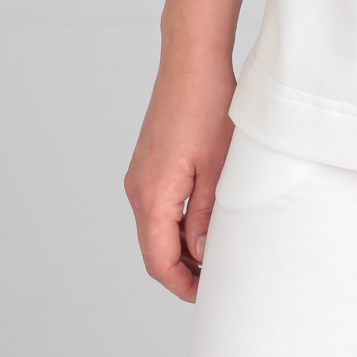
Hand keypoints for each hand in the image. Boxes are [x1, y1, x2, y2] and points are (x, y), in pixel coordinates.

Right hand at [123, 42, 236, 301]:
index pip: (158, 261)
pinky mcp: (150, 163)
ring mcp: (141, 175)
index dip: (183, 285)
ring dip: (182, 245)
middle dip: (184, 270)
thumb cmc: (207, 107)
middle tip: (219, 279)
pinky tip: (206, 220)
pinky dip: (178, 222)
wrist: (192, 61)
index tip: (209, 295)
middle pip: (154, 249)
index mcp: (152, 196)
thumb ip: (206, 217)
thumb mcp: (218, 169)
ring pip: (156, 228)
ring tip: (218, 252)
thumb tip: (200, 254)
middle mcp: (138, 189)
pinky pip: (159, 206)